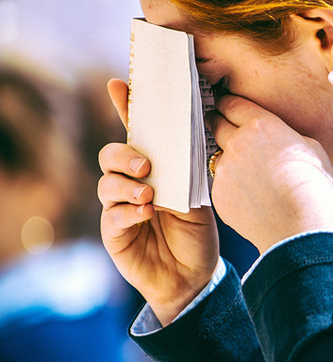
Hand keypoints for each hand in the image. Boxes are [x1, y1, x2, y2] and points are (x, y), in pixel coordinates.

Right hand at [99, 79, 218, 324]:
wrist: (195, 276)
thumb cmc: (196, 233)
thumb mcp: (197, 196)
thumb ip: (185, 170)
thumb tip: (181, 139)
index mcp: (153, 169)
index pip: (136, 133)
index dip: (126, 108)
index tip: (120, 85)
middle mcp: (130, 184)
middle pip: (111, 155)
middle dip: (125, 155)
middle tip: (147, 166)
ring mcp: (119, 208)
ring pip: (106, 184)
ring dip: (126, 186)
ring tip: (149, 196)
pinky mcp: (114, 234)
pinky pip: (112, 216)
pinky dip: (129, 212)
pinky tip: (146, 214)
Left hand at [208, 95, 332, 253]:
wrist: (299, 229)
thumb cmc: (313, 189)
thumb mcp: (312, 147)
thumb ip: (287, 134)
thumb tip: (281, 137)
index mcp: (261, 125)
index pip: (232, 103)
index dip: (228, 102)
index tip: (226, 103)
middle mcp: (237, 143)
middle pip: (217, 123)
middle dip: (219, 121)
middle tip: (223, 123)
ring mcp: (224, 170)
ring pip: (218, 155)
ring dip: (227, 156)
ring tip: (245, 168)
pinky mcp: (219, 194)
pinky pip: (220, 182)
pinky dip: (230, 184)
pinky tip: (249, 193)